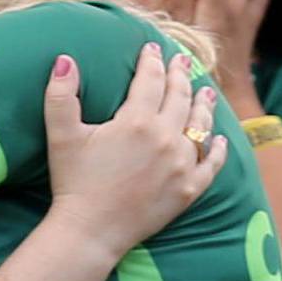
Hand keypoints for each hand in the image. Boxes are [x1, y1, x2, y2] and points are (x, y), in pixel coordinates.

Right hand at [42, 44, 226, 256]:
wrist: (90, 232)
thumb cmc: (73, 183)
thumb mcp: (61, 137)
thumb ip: (60, 96)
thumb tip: (64, 59)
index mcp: (136, 121)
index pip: (150, 80)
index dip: (151, 61)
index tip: (152, 48)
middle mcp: (166, 138)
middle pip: (179, 97)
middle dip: (180, 75)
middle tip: (182, 61)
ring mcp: (182, 164)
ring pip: (200, 125)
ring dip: (203, 104)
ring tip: (206, 91)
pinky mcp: (189, 188)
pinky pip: (212, 163)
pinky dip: (218, 148)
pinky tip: (220, 139)